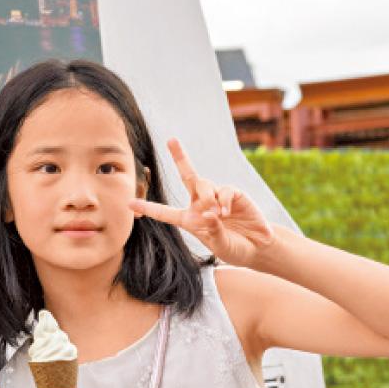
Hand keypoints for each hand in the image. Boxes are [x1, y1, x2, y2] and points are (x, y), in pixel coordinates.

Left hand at [129, 138, 274, 266]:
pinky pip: (224, 190)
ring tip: (219, 215)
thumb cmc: (235, 248)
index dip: (148, 208)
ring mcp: (217, 196)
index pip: (165, 213)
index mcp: (189, 220)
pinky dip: (224, 201)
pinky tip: (228, 213)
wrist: (258, 246)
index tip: (130, 204)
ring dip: (208, 199)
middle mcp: (200, 204)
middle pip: (188, 176)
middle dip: (180, 157)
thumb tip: (209, 213)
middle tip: (171, 140)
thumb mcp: (220, 245)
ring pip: (204, 184)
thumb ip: (213, 231)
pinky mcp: (233, 193)